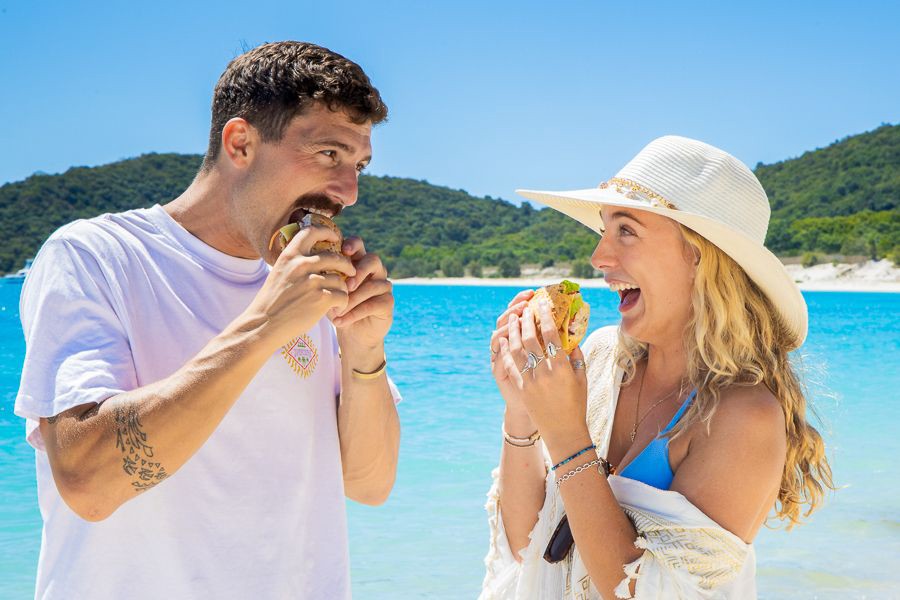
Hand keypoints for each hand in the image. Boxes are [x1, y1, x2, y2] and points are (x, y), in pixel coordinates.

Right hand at [245, 222, 354, 349]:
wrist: (263, 325)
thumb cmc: (271, 302)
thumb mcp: (279, 273)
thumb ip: (296, 264)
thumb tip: (317, 257)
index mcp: (290, 256)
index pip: (312, 232)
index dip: (328, 232)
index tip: (336, 238)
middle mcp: (301, 264)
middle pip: (336, 257)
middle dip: (347, 265)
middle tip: (351, 272)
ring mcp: (312, 281)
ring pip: (341, 279)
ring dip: (344, 289)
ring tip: (338, 298)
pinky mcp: (321, 298)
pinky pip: (343, 295)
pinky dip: (343, 303)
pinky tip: (336, 309)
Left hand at [331, 236, 393, 350]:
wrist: (351, 334)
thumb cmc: (336, 307)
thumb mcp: (327, 291)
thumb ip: (324, 279)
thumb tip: (311, 273)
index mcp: (358, 261)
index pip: (358, 245)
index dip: (353, 244)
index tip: (343, 251)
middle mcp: (374, 271)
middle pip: (373, 260)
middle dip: (359, 271)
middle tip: (346, 285)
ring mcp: (383, 286)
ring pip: (373, 285)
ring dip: (353, 299)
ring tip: (336, 311)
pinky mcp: (387, 303)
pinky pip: (374, 304)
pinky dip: (355, 313)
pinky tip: (340, 321)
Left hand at [495, 298, 589, 460]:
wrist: (563, 432)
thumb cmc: (576, 405)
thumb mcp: (582, 379)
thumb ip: (577, 357)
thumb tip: (571, 338)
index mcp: (563, 367)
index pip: (550, 335)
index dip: (544, 317)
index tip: (542, 305)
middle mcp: (545, 372)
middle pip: (530, 339)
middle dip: (525, 321)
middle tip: (524, 309)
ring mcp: (531, 381)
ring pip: (517, 350)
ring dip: (513, 332)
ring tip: (512, 319)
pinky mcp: (522, 389)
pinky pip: (512, 365)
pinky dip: (507, 351)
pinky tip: (504, 341)